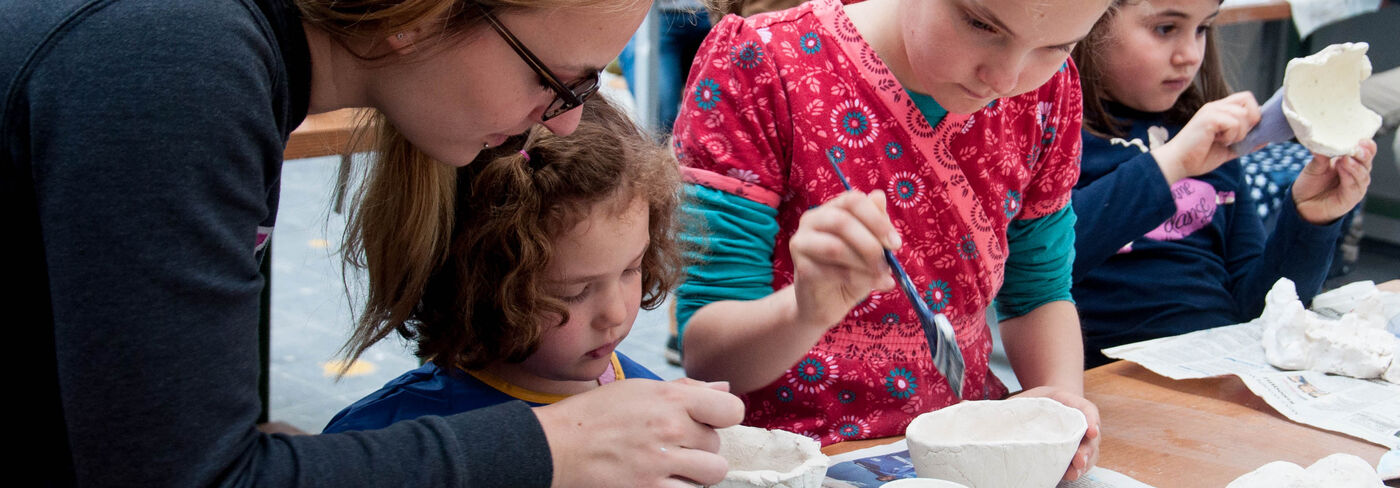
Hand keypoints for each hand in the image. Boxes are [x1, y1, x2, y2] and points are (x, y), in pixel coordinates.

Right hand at [534, 378, 743, 487]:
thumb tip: (724, 388)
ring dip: (694, 473)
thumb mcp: (638, 389)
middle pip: (717, 444)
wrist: (555, 447)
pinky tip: (659, 481)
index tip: (705, 421)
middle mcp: (670, 429)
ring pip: (712, 473)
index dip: (721, 417)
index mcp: (670, 398)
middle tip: (670, 446)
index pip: (731, 410)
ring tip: (669, 466)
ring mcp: (660, 463)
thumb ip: (685, 389)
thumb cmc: (594, 416)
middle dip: (698, 447)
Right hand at [788, 190, 898, 328]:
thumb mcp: (870, 247)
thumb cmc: (851, 271)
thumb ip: (875, 224)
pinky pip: (833, 271)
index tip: (895, 243)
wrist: (828, 303)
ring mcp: (802, 242)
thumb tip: (879, 196)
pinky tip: (873, 285)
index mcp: (831, 209)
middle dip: (871, 243)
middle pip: (842, 221)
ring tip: (882, 276)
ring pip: (836, 247)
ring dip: (865, 263)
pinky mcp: (801, 267)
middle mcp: (812, 220)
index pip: (852, 200)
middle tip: (889, 263)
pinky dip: (859, 279)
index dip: (877, 220)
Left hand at [1013, 385, 1100, 481]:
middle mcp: (1081, 424)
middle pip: (1091, 438)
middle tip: (1079, 458)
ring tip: (1074, 472)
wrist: (1046, 405)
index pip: (1087, 411)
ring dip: (1083, 464)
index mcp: (1073, 405)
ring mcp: (1080, 440)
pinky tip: (1069, 475)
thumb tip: (976, 408)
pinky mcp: (1074, 454)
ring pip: (1089, 453)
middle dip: (1086, 449)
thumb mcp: (1027, 398)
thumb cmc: (1037, 402)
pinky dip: (1077, 470)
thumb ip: (1012, 404)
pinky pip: (1081, 463)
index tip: (1091, 430)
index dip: (1091, 420)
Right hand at [1152, 92, 1260, 184]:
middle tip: (1237, 135)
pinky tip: (1217, 141)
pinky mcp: (1208, 118)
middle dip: (1251, 119)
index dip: (1253, 114)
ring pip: (1243, 114)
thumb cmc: (1198, 157)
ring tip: (1223, 141)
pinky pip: (1234, 123)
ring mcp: (1211, 110)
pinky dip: (1231, 136)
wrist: (1178, 163)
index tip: (1246, 133)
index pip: (1246, 99)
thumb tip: (1266, 138)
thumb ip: (1246, 142)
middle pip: (1248, 98)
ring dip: (1239, 133)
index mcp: (1219, 110)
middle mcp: (1216, 106)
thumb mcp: (1229, 149)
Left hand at [1293, 140, 1375, 224]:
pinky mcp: (1350, 199)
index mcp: (1351, 163)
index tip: (1361, 139)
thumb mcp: (1315, 166)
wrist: (1301, 204)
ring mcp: (1355, 186)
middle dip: (1364, 154)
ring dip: (1356, 166)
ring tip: (1346, 158)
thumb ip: (1320, 156)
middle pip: (1367, 163)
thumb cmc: (1311, 183)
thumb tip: (1319, 142)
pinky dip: (1350, 177)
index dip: (1366, 146)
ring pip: (1363, 175)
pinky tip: (1343, 169)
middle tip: (1357, 147)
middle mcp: (1356, 174)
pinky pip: (1354, 188)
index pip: (1365, 152)